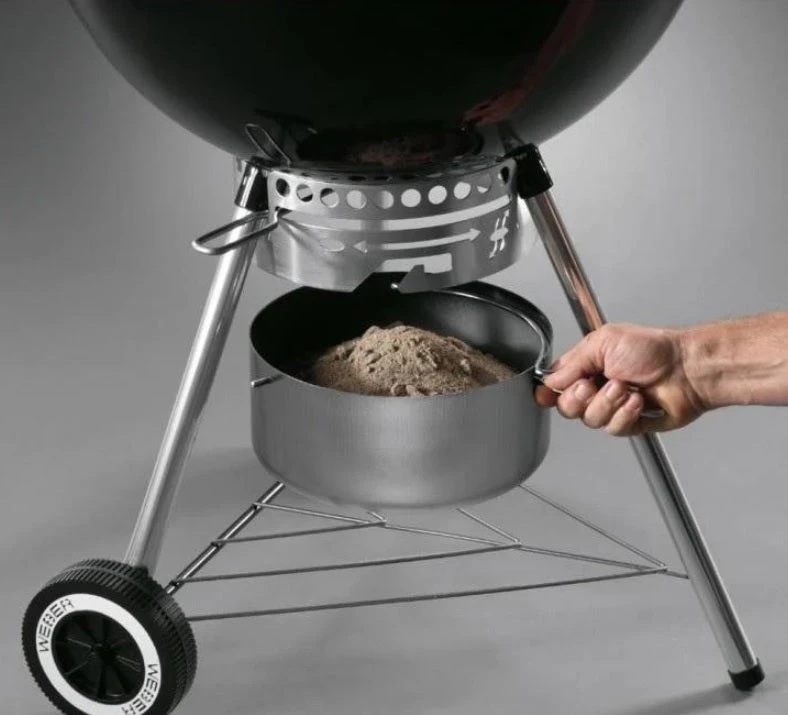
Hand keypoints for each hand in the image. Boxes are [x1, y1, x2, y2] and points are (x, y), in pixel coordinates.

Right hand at [535, 324, 705, 435]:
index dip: (548, 393)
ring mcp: (612, 407)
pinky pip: (613, 429)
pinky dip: (625, 414)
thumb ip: (572, 362)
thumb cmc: (654, 349)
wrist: (687, 369)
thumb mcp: (604, 342)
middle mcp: (596, 387)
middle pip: (567, 408)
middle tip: (595, 385)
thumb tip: (549, 379)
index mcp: (586, 365)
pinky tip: (638, 401)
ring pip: (590, 420)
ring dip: (608, 403)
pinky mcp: (629, 423)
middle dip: (580, 398)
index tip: (549, 394)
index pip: (555, 385)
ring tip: (626, 388)